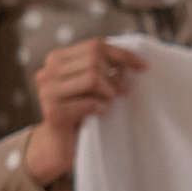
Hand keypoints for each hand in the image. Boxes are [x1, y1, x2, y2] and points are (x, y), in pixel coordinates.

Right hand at [24, 38, 146, 183]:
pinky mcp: (54, 112)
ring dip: (107, 92)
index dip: (122, 54)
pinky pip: (90, 102)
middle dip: (114, 76)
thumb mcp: (92, 85)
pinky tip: (99, 114)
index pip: (95, 45)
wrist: (60, 145)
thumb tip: (134, 61)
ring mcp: (48, 92)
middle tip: (121, 92)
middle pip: (94, 59)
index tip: (143, 66)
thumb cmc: (81, 111)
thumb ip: (103, 68)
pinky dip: (101, 108)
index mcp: (57, 59)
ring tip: (107, 103)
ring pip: (92, 78)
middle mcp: (48, 72)